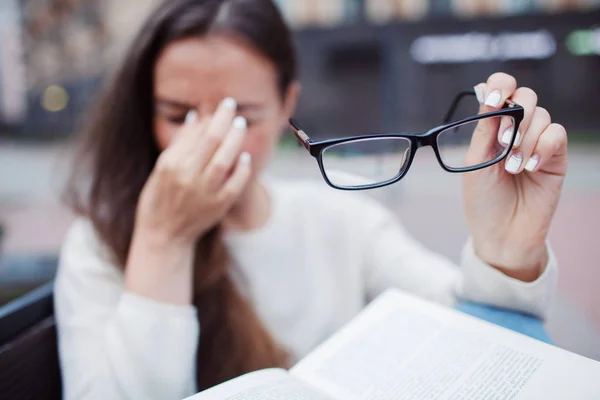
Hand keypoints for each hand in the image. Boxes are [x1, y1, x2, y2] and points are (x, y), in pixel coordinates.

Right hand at [136, 97, 250, 244]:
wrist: (163, 235)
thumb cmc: (159, 197)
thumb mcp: (162, 168)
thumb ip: (180, 142)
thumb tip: (196, 116)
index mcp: (171, 165)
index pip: (198, 134)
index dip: (213, 117)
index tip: (224, 106)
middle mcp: (187, 177)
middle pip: (212, 141)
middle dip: (225, 120)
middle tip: (233, 107)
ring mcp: (204, 193)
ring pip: (224, 160)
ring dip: (235, 140)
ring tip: (240, 125)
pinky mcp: (217, 207)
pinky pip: (234, 185)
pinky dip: (242, 170)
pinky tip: (246, 157)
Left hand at [463, 73, 567, 280]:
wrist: (502, 235)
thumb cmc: (483, 201)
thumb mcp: (475, 163)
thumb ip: (484, 129)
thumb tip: (486, 93)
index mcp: (492, 128)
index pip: (500, 91)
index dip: (500, 85)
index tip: (494, 99)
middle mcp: (516, 131)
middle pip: (526, 97)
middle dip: (515, 116)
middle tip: (504, 144)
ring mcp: (537, 143)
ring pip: (542, 116)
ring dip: (525, 139)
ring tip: (513, 168)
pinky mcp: (555, 158)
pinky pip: (557, 134)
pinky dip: (543, 147)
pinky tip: (530, 167)